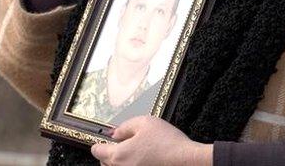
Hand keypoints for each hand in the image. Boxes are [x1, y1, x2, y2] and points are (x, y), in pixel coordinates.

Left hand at [90, 116, 211, 165]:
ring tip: (135, 152)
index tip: (104, 140)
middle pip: (105, 163)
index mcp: (119, 155)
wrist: (187, 161)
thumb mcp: (145, 122)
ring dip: (120, 162)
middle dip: (109, 154)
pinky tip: (144, 160)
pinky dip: (132, 165)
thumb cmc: (168, 142)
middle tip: (122, 144)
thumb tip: (115, 134)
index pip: (97, 151)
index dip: (99, 143)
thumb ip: (125, 127)